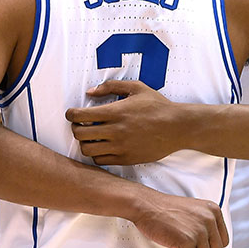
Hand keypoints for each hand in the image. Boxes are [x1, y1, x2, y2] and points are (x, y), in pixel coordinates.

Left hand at [66, 80, 191, 164]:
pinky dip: (97, 154)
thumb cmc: (157, 105)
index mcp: (116, 112)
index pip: (80, 116)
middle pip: (79, 134)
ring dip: (85, 142)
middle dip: (76, 128)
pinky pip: (100, 161)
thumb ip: (110, 87)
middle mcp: (116, 131)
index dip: (71, 114)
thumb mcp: (136, 88)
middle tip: (81, 125)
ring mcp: (121, 147)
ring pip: (87, 150)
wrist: (177, 127)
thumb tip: (90, 92)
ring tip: (91, 137)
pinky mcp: (126, 159)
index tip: (73, 114)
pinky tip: (103, 146)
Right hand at [126, 191, 228, 247]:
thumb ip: (207, 224)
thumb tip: (213, 247)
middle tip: (186, 245)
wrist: (146, 205)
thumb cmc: (165, 209)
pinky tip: (173, 246)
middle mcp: (209, 220)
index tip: (196, 242)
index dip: (208, 246)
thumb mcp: (194, 210)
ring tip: (179, 244)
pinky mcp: (187, 241)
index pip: (224, 242)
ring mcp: (199, 231)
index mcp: (213, 211)